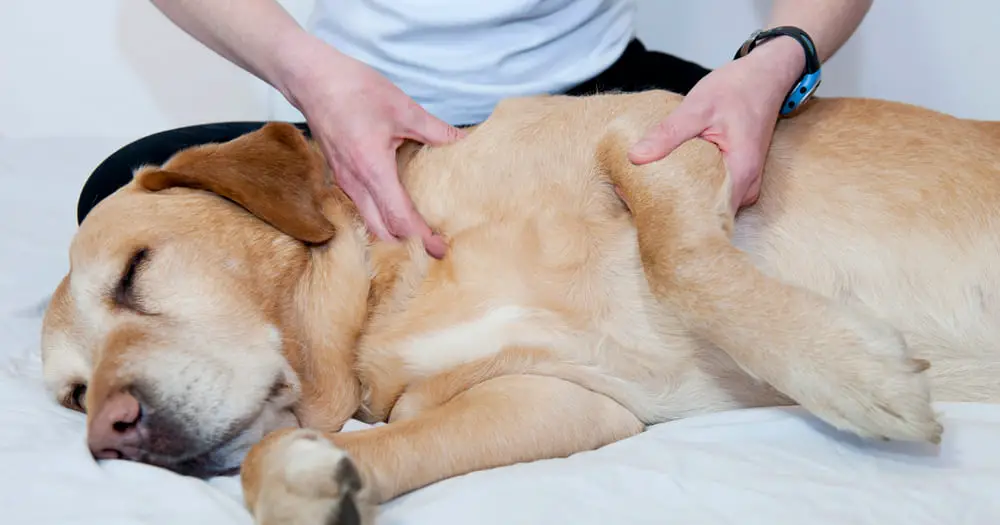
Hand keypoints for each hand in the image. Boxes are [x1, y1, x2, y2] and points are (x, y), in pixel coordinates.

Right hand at [284, 42, 464, 258]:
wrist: (312, 79)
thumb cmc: (354, 90)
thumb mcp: (402, 107)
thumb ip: (435, 130)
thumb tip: (463, 141)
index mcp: (373, 169)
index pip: (399, 218)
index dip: (421, 238)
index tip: (440, 250)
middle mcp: (355, 183)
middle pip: (382, 231)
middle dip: (408, 246)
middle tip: (433, 250)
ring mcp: (344, 182)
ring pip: (369, 222)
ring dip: (392, 235)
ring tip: (417, 238)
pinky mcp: (340, 176)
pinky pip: (361, 208)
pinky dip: (379, 219)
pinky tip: (396, 213)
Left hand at [628, 38, 804, 214]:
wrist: (766, 76)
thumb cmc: (738, 88)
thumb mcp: (697, 107)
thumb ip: (668, 134)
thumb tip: (636, 157)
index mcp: (740, 174)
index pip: (704, 214)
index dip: (674, 214)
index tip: (644, 209)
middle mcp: (746, 187)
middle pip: (705, 214)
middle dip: (672, 209)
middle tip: (637, 199)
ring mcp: (743, 184)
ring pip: (708, 204)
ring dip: (681, 198)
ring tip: (648, 191)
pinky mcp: (737, 177)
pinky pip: (712, 191)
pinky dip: (691, 186)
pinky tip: (668, 179)